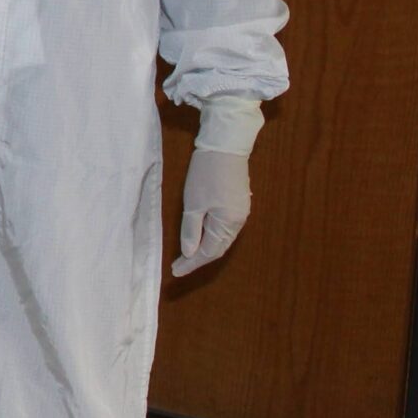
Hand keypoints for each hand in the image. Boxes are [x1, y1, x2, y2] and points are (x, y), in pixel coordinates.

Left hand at [171, 148, 250, 275]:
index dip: (192, 263)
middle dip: (198, 258)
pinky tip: (202, 236)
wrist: (225, 146)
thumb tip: (189, 252)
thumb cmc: (206, 174)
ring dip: (206, 247)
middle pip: (218, 247)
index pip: (209, 252)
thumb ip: (191, 229)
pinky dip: (212, 235)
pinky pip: (225, 227)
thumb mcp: (194, 203)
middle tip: (180, 265)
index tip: (176, 271)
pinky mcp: (238, 202)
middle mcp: (238, 221)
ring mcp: (241, 211)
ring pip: (222, 238)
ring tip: (188, 255)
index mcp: (228, 224)